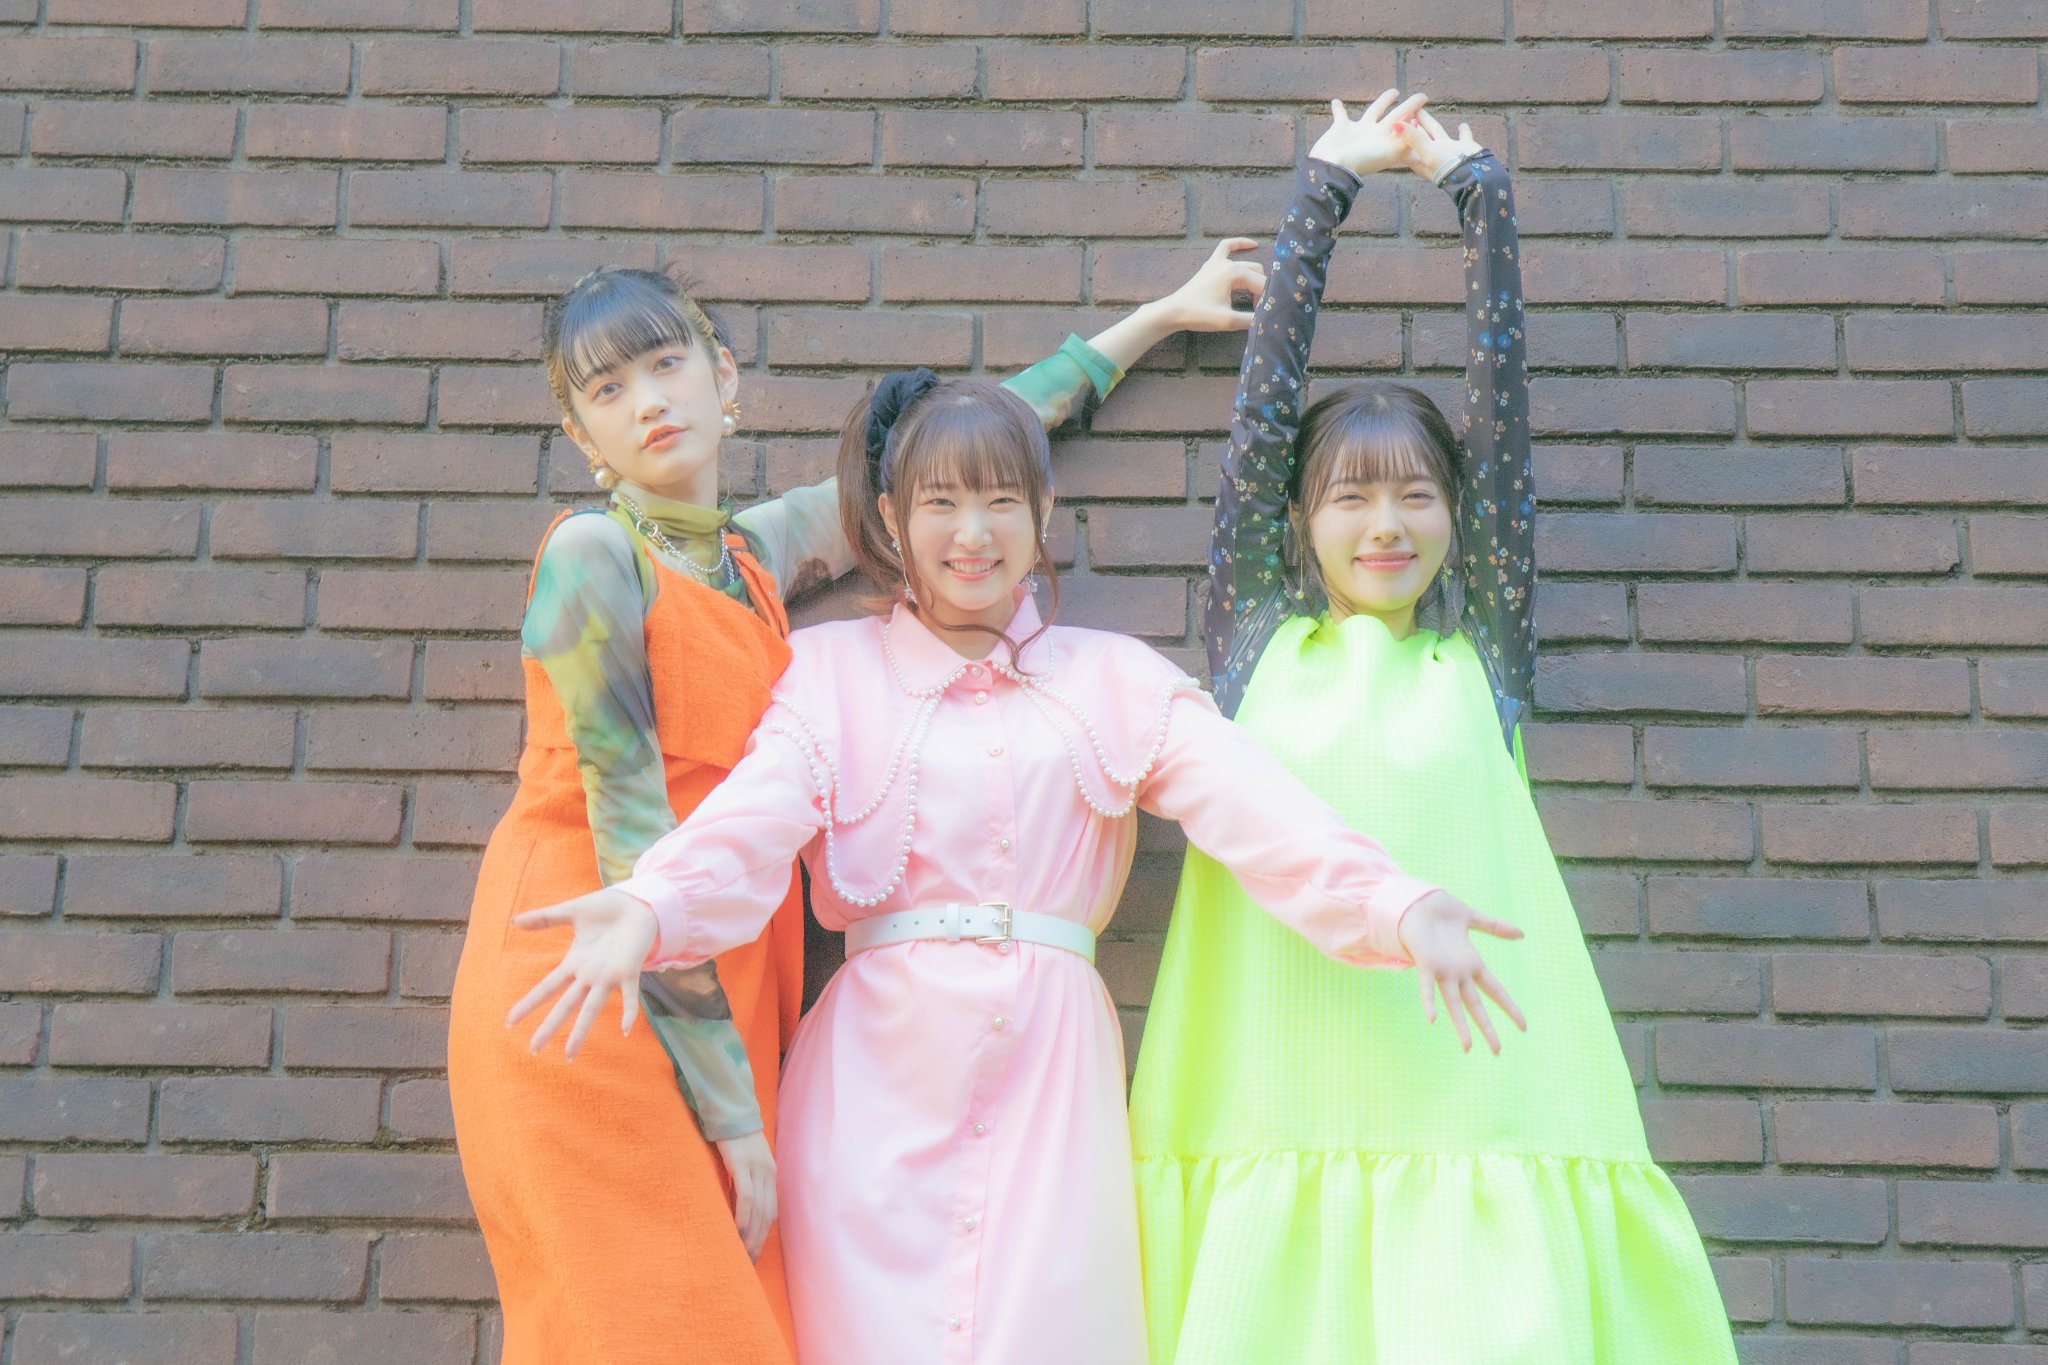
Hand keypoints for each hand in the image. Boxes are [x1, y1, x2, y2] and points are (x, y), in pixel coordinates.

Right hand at [506, 887, 658, 1058]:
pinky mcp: (630, 971)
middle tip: (532, 1050)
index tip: (509, 1022)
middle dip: (549, 1026)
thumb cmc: (607, 909)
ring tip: (569, 1053)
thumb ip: (544, 919)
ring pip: (591, 1007)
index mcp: (575, 962)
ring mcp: (609, 975)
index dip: (528, 1004)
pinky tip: (625, 1030)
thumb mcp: (572, 911)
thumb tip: (512, 922)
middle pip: (565, 1005)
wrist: (638, 902)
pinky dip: (629, 1012)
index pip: (546, 987)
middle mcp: (589, 974)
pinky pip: (630, 995)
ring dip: (581, 1030)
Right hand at [714, 1129, 777, 1261]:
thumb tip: (740, 1211)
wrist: (730, 1113)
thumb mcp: (746, 1164)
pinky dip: (743, 1216)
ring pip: (758, 1210)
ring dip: (751, 1234)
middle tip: (749, 1263)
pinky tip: (738, 1230)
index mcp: (771, 1175)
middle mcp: (768, 1174)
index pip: (771, 1213)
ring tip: (743, 1253)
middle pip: (767, 1216)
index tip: (755, 1254)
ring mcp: (756, 1169)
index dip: (764, 1235)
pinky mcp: (741, 1165)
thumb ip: (747, 1185)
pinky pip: (745, 1196)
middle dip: (759, 1241)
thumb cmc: (735, 1141)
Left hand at [1150, 238, 1266, 332]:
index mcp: (1233, 273)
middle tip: (1257, 309)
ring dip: (1254, 278)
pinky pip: (1226, 247)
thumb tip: (1267, 318)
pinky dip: (1240, 244)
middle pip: (1256, 274)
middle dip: (1261, 290)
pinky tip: (1253, 244)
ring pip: (1247, 265)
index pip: (1260, 284)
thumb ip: (1251, 319)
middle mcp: (1227, 263)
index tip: (1263, 314)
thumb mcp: (1228, 321)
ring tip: (1257, 296)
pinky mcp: (1210, 264)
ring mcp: (1218, 261)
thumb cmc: (1199, 315)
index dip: (1265, 300)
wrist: (1174, 312)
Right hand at [1307, 89, 1429, 177]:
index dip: (1416, 116)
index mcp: (1388, 141)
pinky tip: (1336, 101)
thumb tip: (1415, 123)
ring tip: (1394, 92)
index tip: (1425, 102)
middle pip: (1396, 116)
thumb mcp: (1388, 153)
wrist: (1333, 167)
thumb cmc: (1360, 162)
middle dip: (1409, 107)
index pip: (1407, 126)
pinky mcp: (1340, 127)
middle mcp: (1376, 135)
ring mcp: (1358, 131)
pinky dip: (1337, 108)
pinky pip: (1340, 114)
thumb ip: (1404, 138)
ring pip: (1374, 112)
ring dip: (1384, 102)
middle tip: (1422, 96)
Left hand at [1396, 890, 1526, 1054]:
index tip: (1523, 1026)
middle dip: (1487, 1027)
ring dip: (1461, 1025)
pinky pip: (1427, 986)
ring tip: (1468, 1047)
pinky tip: (1432, 1019)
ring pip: (1455, 1002)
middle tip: (1497, 1051)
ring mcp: (1443, 970)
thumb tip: (1521, 933)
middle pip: (1476, 1004)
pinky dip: (1429, 1002)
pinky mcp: (1426, 964)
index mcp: (1471, 963)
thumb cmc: (1441, 910)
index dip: (1509, 1007)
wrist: (1417, 900)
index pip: (1495, 990)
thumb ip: (1495, 927)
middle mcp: (1458, 972)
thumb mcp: (1472, 918)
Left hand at [1400, 108, 1483, 184]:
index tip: (1395, 119)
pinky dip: (1463, 131)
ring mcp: (1449, 152)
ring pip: (1437, 133)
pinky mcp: (1466, 149)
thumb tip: (1394, 123)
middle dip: (1413, 124)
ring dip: (1429, 124)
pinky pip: (1463, 137)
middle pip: (1420, 136)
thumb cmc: (1448, 169)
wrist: (1476, 177)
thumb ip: (1413, 138)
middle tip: (1408, 110)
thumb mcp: (1427, 152)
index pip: (1406, 145)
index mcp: (1421, 160)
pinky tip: (1462, 124)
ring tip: (1422, 110)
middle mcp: (1433, 156)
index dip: (1400, 133)